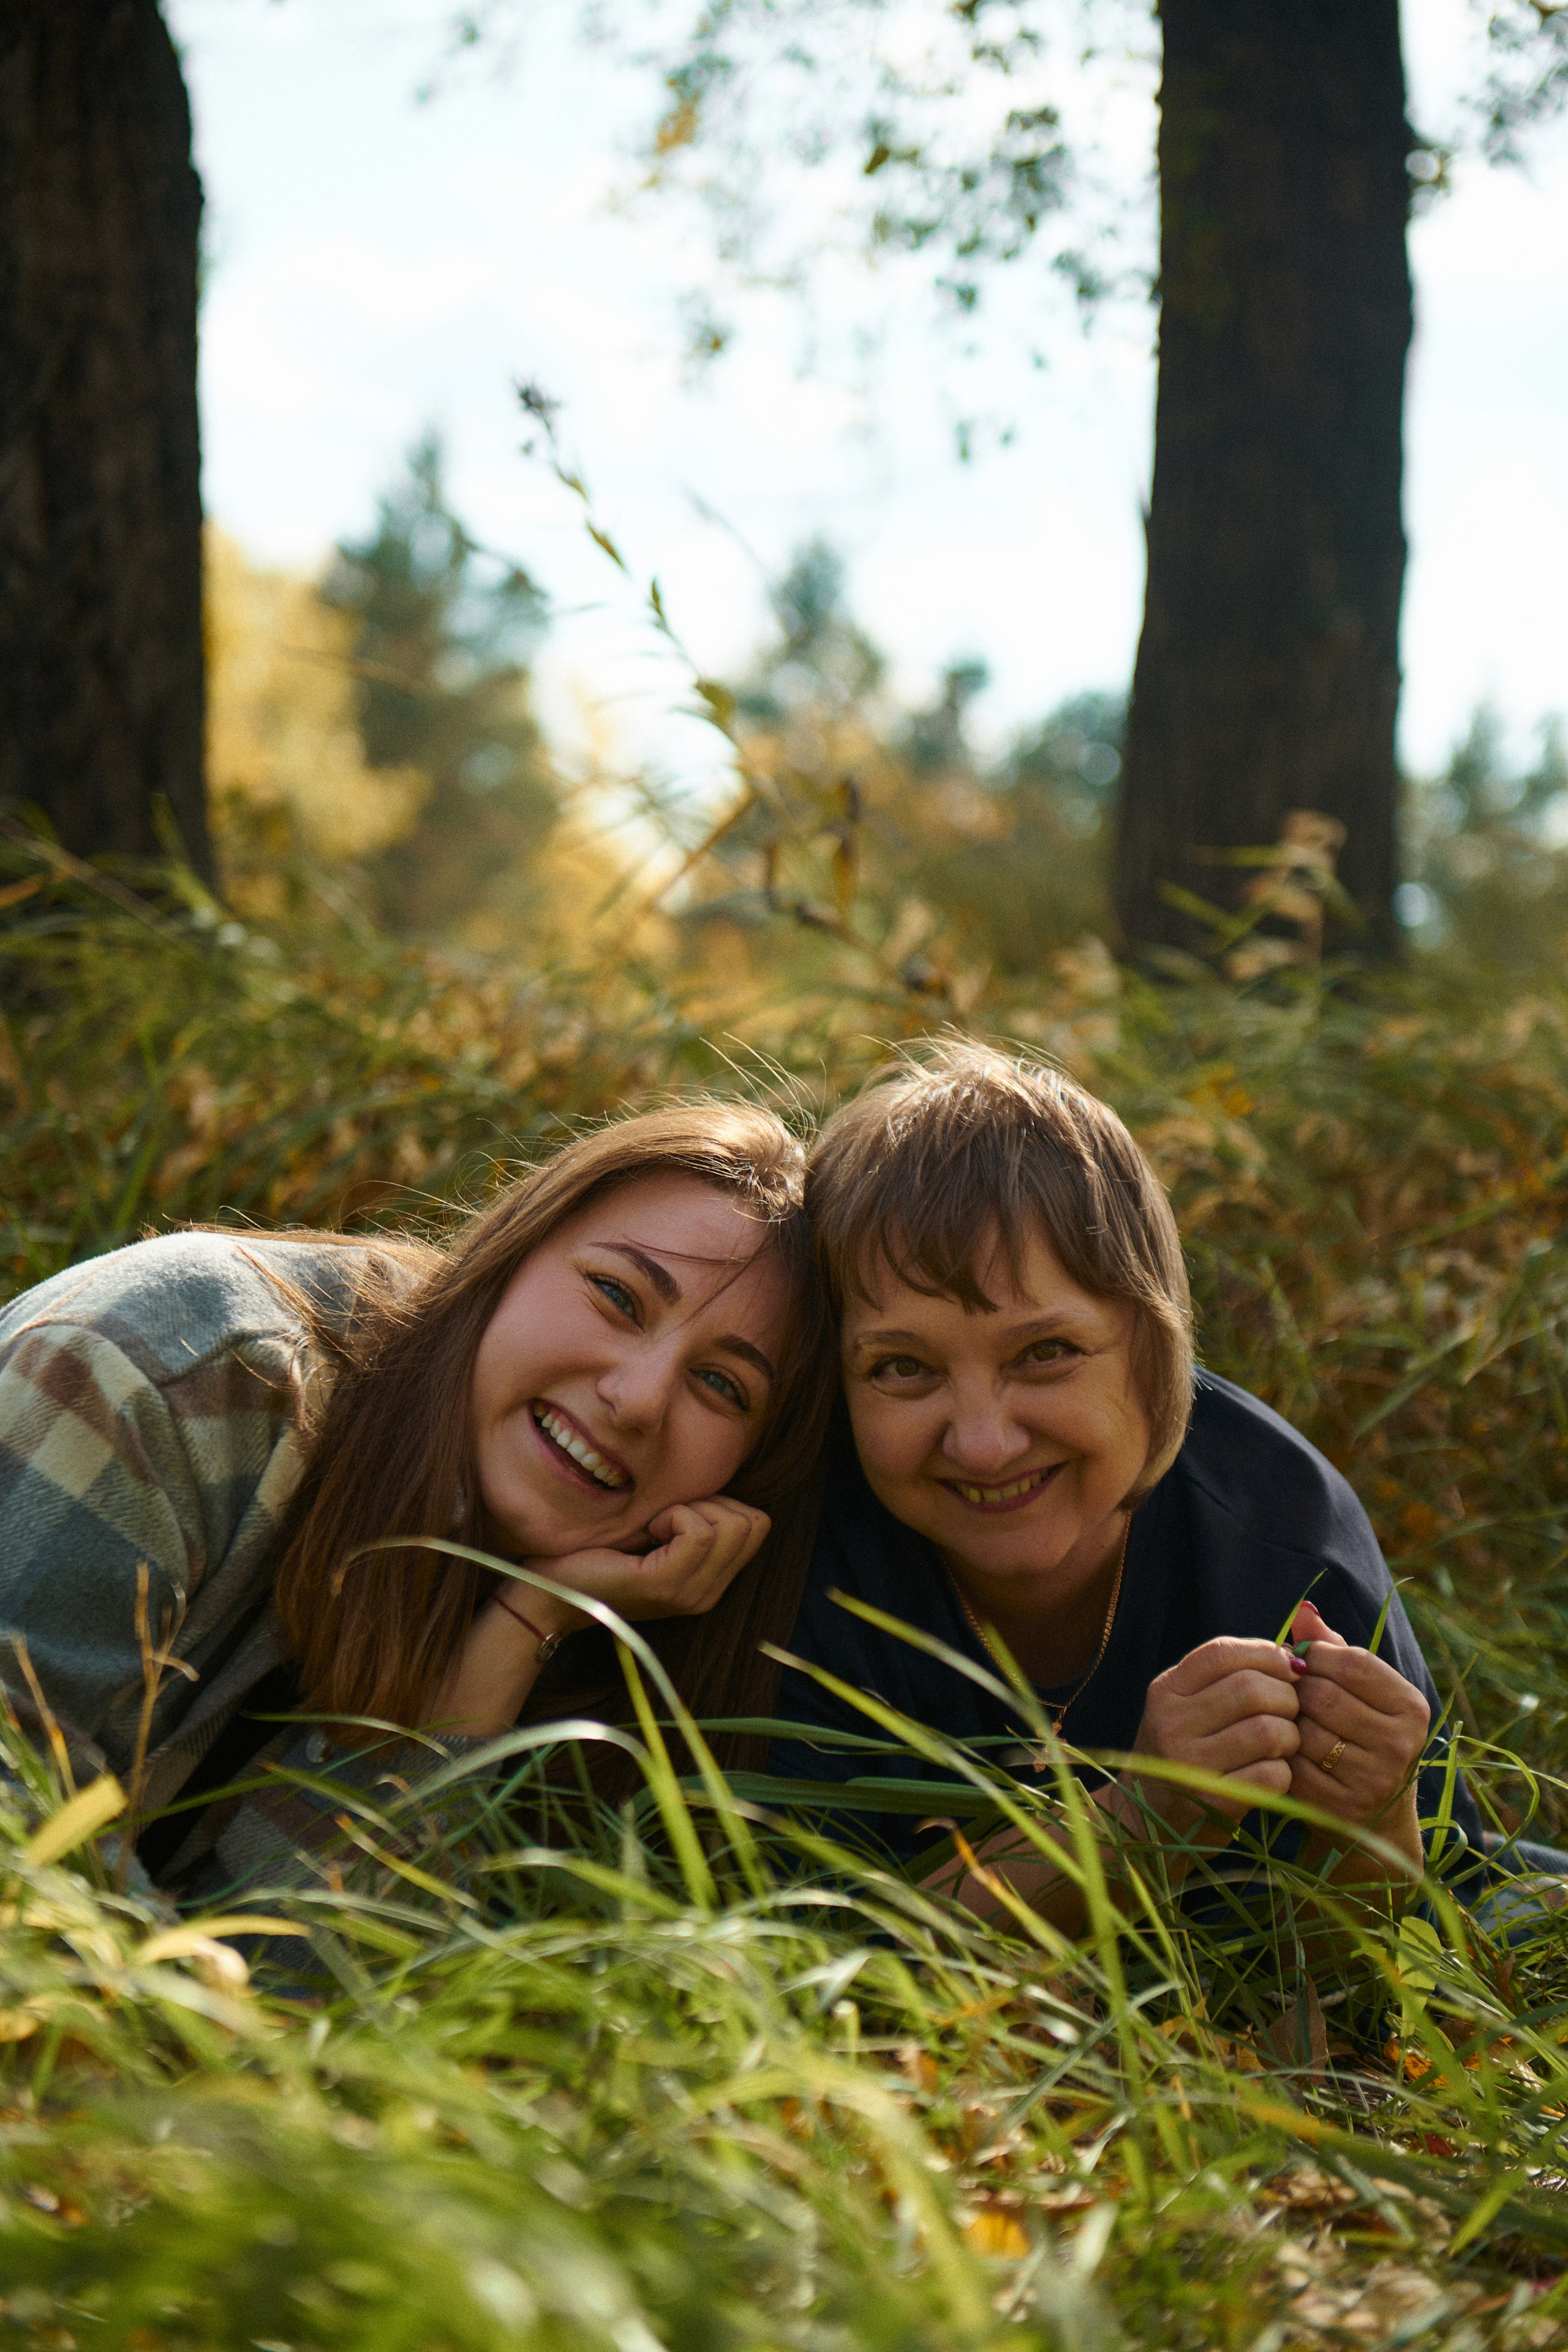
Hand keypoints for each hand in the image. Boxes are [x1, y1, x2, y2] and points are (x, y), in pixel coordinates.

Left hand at [518, 1495, 772, 1629]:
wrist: (552, 1592)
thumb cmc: (597, 1552)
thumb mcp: (657, 1532)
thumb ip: (693, 1518)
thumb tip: (718, 1484)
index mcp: (711, 1581)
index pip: (758, 1525)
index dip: (722, 1504)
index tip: (677, 1513)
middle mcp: (708, 1593)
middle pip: (754, 1523)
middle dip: (712, 1503)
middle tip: (666, 1519)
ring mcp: (690, 1593)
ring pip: (732, 1525)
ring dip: (691, 1509)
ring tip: (655, 1526)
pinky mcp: (664, 1584)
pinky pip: (698, 1532)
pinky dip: (674, 1515)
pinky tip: (647, 1530)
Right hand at [1128, 1637, 1300, 1828]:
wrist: (1149, 1819)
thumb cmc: (1185, 1752)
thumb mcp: (1188, 1706)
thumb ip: (1230, 1674)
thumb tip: (1294, 1654)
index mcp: (1165, 1691)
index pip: (1222, 1652)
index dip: (1266, 1653)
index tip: (1288, 1669)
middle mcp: (1170, 1724)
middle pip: (1251, 1689)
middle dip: (1286, 1697)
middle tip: (1289, 1713)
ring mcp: (1188, 1766)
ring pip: (1268, 1731)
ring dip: (1289, 1737)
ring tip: (1282, 1744)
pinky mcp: (1212, 1804)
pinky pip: (1272, 1775)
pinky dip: (1285, 1773)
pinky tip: (1273, 1774)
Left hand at [1286, 1597, 1427, 1866]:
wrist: (1373, 1813)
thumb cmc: (1359, 1732)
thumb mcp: (1356, 1688)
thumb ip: (1331, 1646)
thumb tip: (1303, 1608)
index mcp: (1412, 1706)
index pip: (1352, 1662)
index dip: (1316, 1656)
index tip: (1301, 1661)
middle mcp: (1401, 1743)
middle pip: (1323, 1696)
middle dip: (1297, 1691)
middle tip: (1288, 1693)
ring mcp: (1375, 1779)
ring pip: (1305, 1731)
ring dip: (1287, 1723)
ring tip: (1288, 1721)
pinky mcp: (1344, 1806)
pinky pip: (1295, 1767)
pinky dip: (1284, 1755)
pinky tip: (1287, 1752)